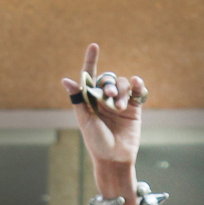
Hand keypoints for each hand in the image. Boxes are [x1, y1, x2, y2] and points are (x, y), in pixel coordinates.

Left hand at [61, 43, 145, 166]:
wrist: (114, 158)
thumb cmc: (96, 141)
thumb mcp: (84, 120)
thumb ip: (78, 99)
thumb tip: (66, 80)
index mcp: (90, 100)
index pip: (90, 75)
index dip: (91, 60)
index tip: (94, 46)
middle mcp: (104, 99)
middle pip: (107, 79)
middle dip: (108, 84)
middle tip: (108, 96)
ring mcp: (120, 102)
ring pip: (122, 84)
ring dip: (121, 90)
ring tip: (120, 106)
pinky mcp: (134, 108)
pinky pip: (137, 91)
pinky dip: (137, 85)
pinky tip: (137, 83)